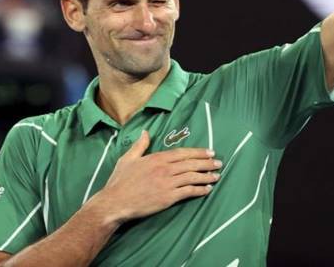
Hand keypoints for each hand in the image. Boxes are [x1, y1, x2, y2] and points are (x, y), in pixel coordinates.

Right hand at [93, 131, 221, 222]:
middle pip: (191, 164)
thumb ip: (140, 145)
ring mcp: (167, 183)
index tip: (209, 152)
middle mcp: (165, 169)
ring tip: (216, 176)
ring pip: (192, 177)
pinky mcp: (168, 197)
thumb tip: (145, 131)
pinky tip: (207, 189)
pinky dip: (199, 190)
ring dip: (206, 176)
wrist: (115, 202)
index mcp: (157, 158)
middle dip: (207, 163)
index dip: (198, 152)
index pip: (183, 153)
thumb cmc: (120, 181)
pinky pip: (188, 192)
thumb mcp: (128, 158)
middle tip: (218, 163)